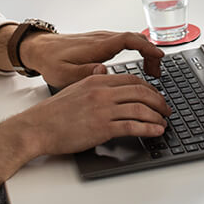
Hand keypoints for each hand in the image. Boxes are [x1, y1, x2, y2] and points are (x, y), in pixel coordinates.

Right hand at [7, 72, 168, 157]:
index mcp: (97, 80)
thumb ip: (92, 81)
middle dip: (158, 101)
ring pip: (140, 108)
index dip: (149, 88)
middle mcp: (102, 92)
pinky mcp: (102, 127)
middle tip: (166, 109)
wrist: (37, 127)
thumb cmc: (53, 113)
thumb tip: (102, 72)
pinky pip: (132, 126)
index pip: (132, 80)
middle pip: (141, 92)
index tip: (156, 96)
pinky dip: (148, 128)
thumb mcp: (74, 88)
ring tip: (163, 122)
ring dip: (156, 116)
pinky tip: (155, 131)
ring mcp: (103, 109)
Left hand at [20, 30, 164, 87]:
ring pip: (133, 40)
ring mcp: (103, 39)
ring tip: (152, 73)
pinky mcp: (101, 42)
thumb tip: (104, 72)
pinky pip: (126, 42)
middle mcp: (103, 39)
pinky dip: (138, 52)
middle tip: (157, 73)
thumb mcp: (64, 73)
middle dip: (152, 53)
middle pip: (136, 38)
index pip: (128, 39)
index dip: (147, 47)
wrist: (39, 49)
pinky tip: (138, 66)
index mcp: (97, 46)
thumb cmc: (50, 61)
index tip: (159, 57)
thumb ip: (85, 73)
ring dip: (146, 53)